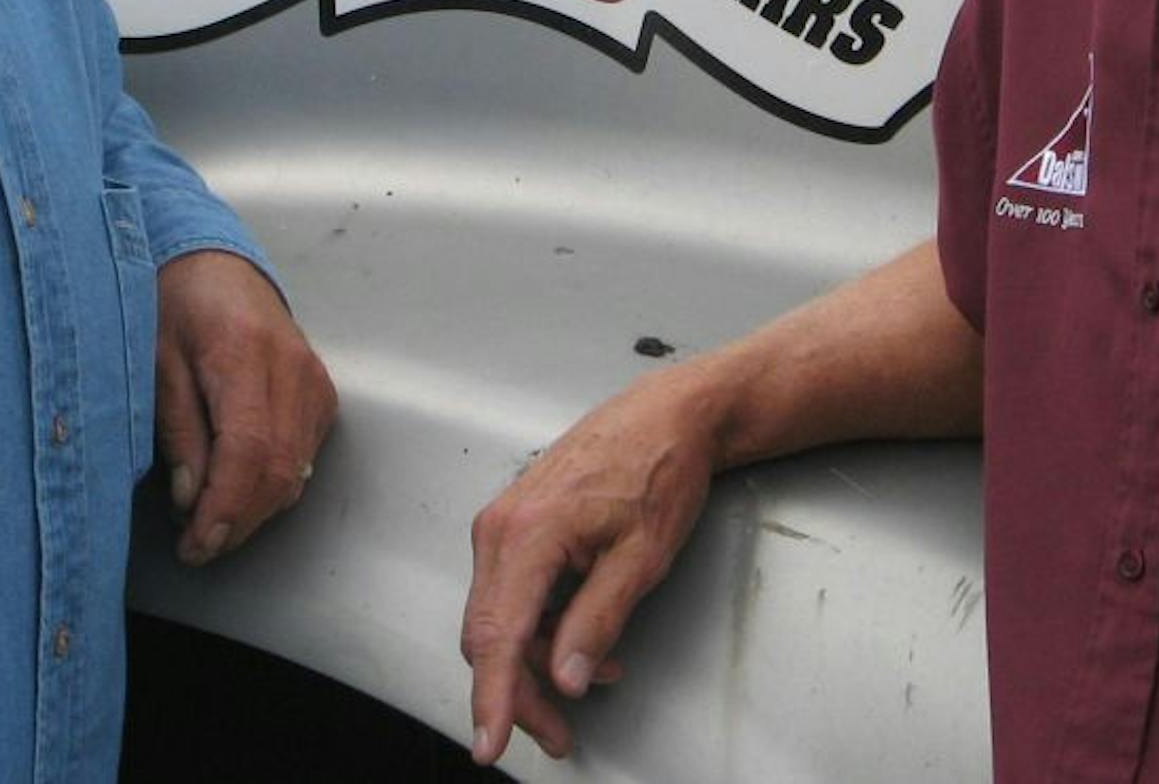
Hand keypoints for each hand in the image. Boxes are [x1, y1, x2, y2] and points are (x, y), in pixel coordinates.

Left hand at [155, 251, 336, 565]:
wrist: (214, 263)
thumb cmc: (176, 304)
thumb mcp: (155, 360)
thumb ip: (177, 428)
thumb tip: (190, 499)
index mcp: (245, 354)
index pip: (249, 450)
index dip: (225, 508)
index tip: (196, 544)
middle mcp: (292, 368)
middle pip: (279, 469)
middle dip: (237, 522)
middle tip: (196, 547)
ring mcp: (313, 380)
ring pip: (297, 470)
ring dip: (254, 510)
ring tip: (210, 525)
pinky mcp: (320, 392)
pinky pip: (304, 455)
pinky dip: (274, 486)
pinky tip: (239, 492)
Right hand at [461, 370, 717, 764]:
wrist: (668, 415)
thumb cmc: (659, 469)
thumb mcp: (642, 557)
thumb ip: (597, 621)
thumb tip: (563, 677)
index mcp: (528, 533)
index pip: (497, 636)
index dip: (493, 699)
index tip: (490, 743)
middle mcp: (502, 525)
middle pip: (489, 635)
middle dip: (521, 692)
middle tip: (561, 734)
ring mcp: (505, 521)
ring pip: (499, 617)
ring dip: (537, 659)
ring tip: (599, 673)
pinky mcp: (516, 521)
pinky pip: (511, 591)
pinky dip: (540, 625)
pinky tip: (583, 634)